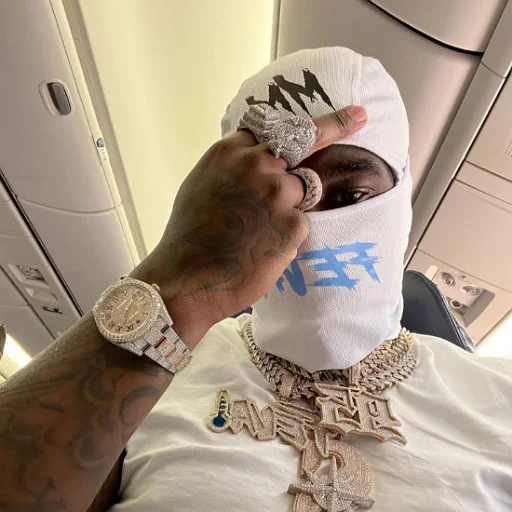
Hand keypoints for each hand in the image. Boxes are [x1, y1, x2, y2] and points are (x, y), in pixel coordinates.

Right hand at [132, 106, 366, 347]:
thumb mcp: (202, 185)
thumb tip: (259, 161)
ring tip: (257, 233)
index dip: (303, 129)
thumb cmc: (189, 236)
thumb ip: (232, 167)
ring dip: (288, 209)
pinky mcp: (292, 224)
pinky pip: (301, 223)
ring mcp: (276, 192)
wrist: (185, 279)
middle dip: (318, 147)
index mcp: (229, 151)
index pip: (276, 129)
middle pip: (298, 152)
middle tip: (360, 117)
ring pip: (302, 190)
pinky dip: (287, 237)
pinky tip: (261, 250)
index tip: (353, 114)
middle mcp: (256, 164)